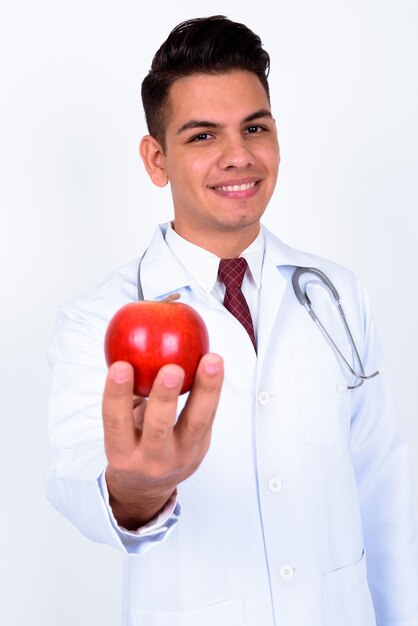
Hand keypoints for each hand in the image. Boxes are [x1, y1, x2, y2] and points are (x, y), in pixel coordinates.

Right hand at [102, 353, 223, 528]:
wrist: (149, 487)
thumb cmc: (131, 444)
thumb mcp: (118, 431)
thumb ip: (122, 396)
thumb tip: (123, 346)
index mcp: (122, 454)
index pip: (116, 423)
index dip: (116, 395)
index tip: (120, 366)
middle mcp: (152, 459)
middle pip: (159, 429)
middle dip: (166, 398)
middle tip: (172, 368)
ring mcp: (182, 457)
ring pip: (196, 423)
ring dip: (206, 389)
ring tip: (211, 360)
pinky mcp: (202, 448)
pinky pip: (210, 416)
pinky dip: (213, 389)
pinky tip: (215, 364)